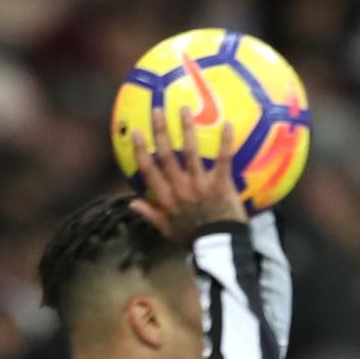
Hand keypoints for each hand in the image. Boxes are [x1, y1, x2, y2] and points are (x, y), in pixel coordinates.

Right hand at [126, 71, 247, 236]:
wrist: (219, 249)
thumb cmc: (194, 240)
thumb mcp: (168, 231)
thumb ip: (151, 215)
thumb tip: (132, 203)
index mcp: (166, 199)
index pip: (149, 170)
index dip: (141, 151)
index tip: (135, 132)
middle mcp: (180, 188)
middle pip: (166, 155)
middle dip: (160, 131)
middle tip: (157, 109)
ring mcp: (200, 185)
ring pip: (190, 152)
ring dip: (186, 129)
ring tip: (184, 108)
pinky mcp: (220, 185)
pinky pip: (223, 160)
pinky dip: (225, 142)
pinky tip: (227, 124)